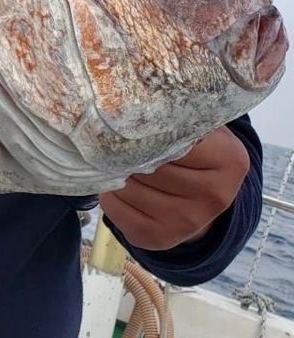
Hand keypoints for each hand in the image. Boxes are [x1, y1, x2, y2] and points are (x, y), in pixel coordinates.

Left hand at [98, 126, 249, 250]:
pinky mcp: (160, 238)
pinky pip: (115, 210)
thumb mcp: (199, 129)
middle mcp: (214, 196)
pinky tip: (120, 187)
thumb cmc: (194, 153)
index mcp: (229, 160)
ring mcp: (188, 222)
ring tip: (122, 164)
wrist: (203, 197)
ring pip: (128, 186)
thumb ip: (177, 117)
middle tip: (121, 143)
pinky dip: (108, 195)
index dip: (147, 130)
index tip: (136, 123)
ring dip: (114, 172)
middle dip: (127, 153)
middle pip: (148, 164)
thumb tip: (131, 99)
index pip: (172, 139)